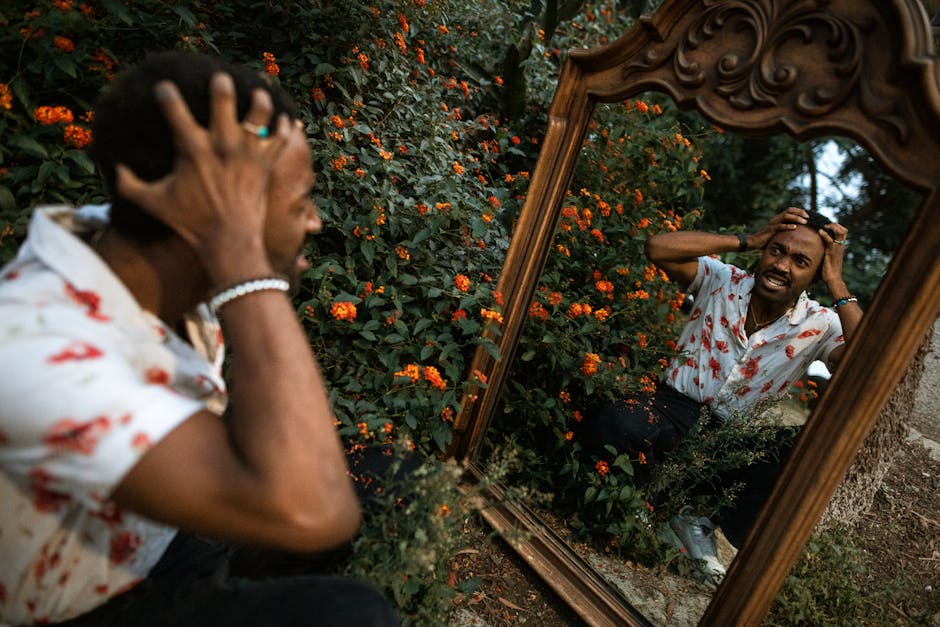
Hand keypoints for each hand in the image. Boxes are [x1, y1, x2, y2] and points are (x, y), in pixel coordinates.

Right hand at [113, 73, 290, 277]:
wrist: (230, 242)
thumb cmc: (191, 223)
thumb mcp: (153, 204)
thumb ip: (129, 185)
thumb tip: (114, 168)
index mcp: (192, 148)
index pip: (173, 108)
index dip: (166, 93)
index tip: (164, 87)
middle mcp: (222, 144)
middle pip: (223, 97)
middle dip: (220, 84)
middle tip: (219, 79)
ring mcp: (247, 151)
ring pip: (260, 111)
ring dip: (259, 98)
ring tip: (257, 93)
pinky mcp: (266, 163)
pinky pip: (281, 136)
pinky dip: (285, 126)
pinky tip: (283, 119)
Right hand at [746, 207, 808, 249]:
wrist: (753, 242)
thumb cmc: (765, 240)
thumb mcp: (776, 234)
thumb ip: (784, 232)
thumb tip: (795, 234)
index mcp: (777, 219)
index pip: (789, 210)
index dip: (798, 211)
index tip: (806, 215)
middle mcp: (775, 219)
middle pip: (789, 210)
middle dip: (799, 212)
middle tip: (807, 217)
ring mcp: (772, 223)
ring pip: (786, 216)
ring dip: (796, 218)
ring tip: (804, 222)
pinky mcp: (770, 230)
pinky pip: (780, 226)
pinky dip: (788, 226)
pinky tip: (795, 227)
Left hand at [816, 219, 848, 288]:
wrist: (833, 279)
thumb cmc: (830, 270)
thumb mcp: (829, 257)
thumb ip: (828, 251)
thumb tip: (822, 247)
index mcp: (840, 247)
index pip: (843, 232)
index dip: (837, 227)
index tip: (828, 225)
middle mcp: (840, 247)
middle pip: (844, 230)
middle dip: (835, 225)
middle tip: (826, 224)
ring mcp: (837, 249)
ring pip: (840, 233)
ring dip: (832, 227)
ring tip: (824, 226)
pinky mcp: (832, 252)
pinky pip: (830, 240)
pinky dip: (825, 234)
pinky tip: (820, 231)